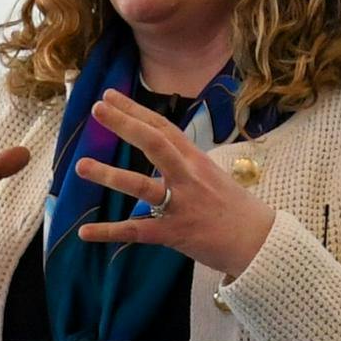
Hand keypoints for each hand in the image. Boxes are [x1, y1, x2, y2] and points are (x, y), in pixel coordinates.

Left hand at [73, 89, 274, 275]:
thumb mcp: (212, 174)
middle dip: (125, 125)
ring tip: (80, 166)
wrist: (259, 243)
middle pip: (154, 144)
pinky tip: (83, 232)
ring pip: (141, 186)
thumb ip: (184, 161)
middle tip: (97, 109)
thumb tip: (160, 147)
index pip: (162, 128)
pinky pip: (136, 231)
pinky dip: (108, 232)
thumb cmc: (235, 208)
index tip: (109, 96)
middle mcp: (188, 177)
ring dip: (109, 175)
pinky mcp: (174, 234)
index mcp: (196, 160)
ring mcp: (181, 205)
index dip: (135, 110)